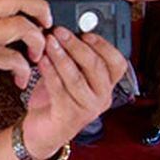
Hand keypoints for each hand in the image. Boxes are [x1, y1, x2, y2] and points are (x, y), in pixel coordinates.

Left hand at [23, 28, 126, 159]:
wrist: (42, 130)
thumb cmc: (56, 97)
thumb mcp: (68, 73)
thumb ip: (72, 55)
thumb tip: (65, 29)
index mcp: (107, 84)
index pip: (117, 62)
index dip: (103, 44)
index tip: (84, 31)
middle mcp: (102, 97)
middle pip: (96, 66)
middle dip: (76, 45)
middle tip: (59, 31)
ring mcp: (87, 108)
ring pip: (77, 77)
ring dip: (61, 56)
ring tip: (48, 42)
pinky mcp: (68, 116)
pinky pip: (60, 90)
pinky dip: (50, 72)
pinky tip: (42, 60)